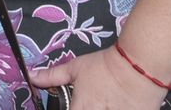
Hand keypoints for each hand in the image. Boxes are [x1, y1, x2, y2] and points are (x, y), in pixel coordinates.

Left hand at [29, 46, 168, 109]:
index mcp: (81, 109)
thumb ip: (52, 76)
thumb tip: (30, 76)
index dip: (70, 109)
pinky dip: (122, 109)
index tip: (74, 105)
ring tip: (108, 101)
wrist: (140, 65)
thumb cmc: (106, 66)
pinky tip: (120, 104)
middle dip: (88, 108)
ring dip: (107, 108)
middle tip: (92, 101)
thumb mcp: (76, 68)